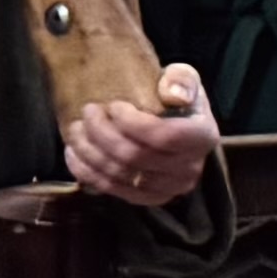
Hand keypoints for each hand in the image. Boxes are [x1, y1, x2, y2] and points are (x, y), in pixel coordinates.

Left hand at [68, 60, 219, 206]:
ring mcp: (170, 188)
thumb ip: (181, 79)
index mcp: (202, 137)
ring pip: (120, 174)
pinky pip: (113, 190)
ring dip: (89, 151)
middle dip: (102, 133)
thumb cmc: (175, 100)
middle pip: (136, 156)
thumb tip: (173, 95)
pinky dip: (87, 172)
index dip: (131, 123)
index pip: (164, 137)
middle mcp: (190, 169)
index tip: (114, 105)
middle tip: (88, 112)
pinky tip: (74, 152)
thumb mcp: (183, 79)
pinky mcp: (150, 199)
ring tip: (76, 129)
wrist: (177, 127)